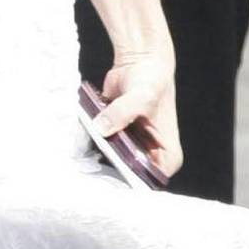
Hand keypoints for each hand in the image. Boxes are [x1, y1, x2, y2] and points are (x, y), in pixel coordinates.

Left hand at [96, 48, 182, 178]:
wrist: (140, 63)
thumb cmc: (151, 80)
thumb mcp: (141, 97)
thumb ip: (122, 113)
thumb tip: (101, 128)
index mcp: (167, 153)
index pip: (152, 182)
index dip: (133, 185)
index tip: (111, 184)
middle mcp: (152, 155)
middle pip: (131, 177)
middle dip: (112, 176)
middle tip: (91, 179)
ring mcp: (134, 148)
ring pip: (116, 166)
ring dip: (101, 163)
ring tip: (83, 166)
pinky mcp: (118, 139)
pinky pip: (105, 151)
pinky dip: (95, 149)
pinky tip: (81, 150)